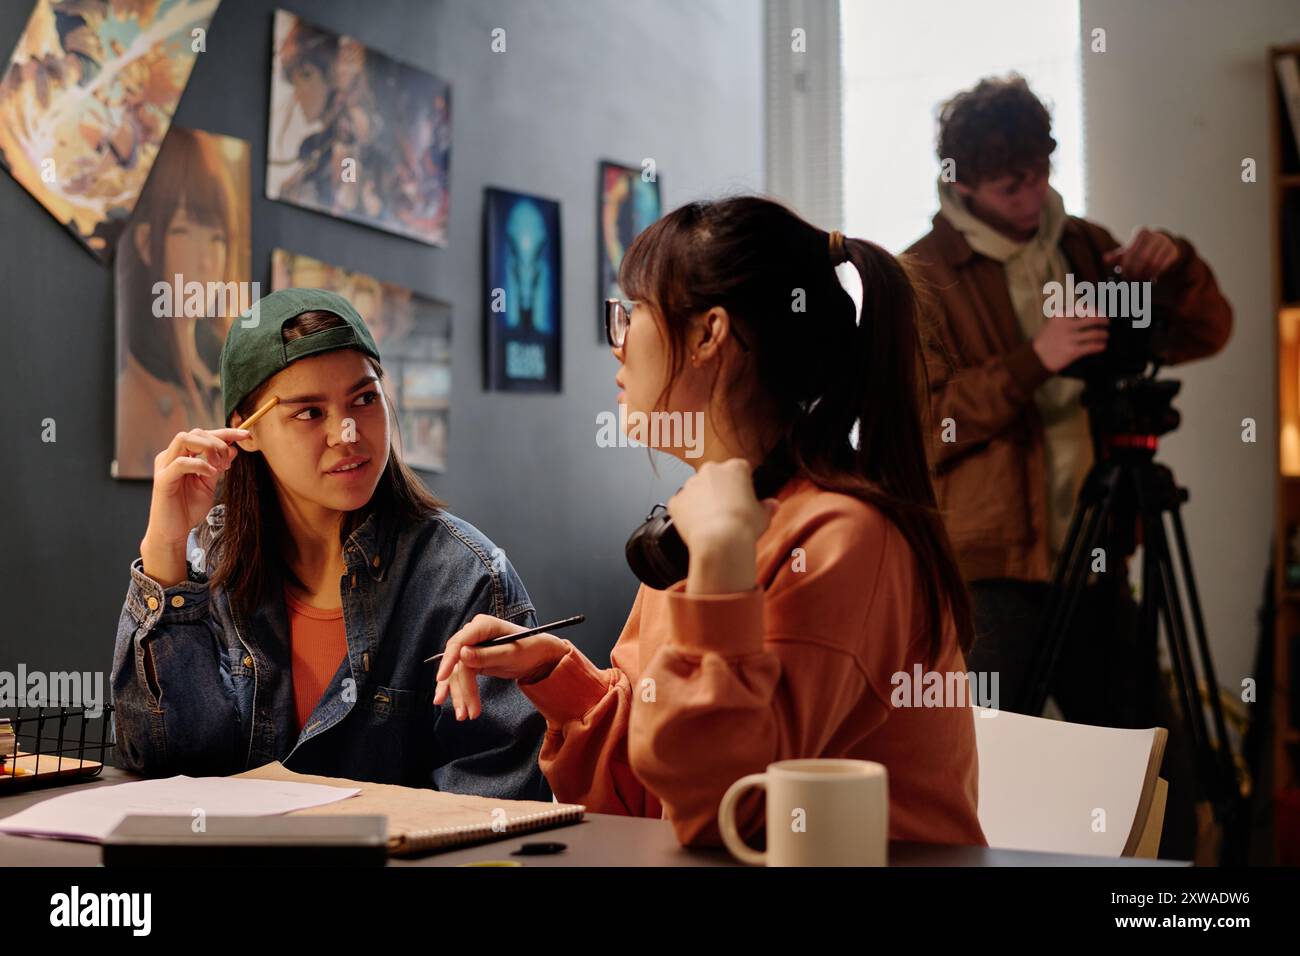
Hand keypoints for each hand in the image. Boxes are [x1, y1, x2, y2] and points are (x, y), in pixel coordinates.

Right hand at [140, 428, 247, 584]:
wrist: (172, 532)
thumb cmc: (188, 508)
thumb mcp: (209, 484)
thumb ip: (218, 466)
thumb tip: (233, 449)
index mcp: (181, 455)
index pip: (203, 435)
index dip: (226, 432)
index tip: (246, 435)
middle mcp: (170, 456)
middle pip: (195, 432)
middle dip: (218, 441)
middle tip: (229, 461)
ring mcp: (164, 466)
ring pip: (184, 439)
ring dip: (208, 448)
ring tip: (220, 466)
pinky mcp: (162, 480)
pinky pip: (180, 463)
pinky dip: (199, 464)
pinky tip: (211, 473)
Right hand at [432, 614, 568, 719]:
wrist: (539, 657)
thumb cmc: (530, 649)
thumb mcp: (510, 653)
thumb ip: (486, 655)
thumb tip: (462, 654)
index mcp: (482, 625)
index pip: (458, 642)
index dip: (448, 661)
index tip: (441, 678)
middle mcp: (473, 635)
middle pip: (457, 663)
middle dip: (460, 689)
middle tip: (464, 713)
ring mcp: (472, 648)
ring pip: (457, 673)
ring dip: (459, 695)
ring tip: (464, 716)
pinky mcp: (473, 661)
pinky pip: (461, 677)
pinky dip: (460, 692)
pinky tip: (459, 706)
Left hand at [667, 459, 779, 593]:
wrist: (720, 542)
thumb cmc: (743, 527)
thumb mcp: (763, 516)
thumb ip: (767, 507)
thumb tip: (772, 505)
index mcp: (735, 468)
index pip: (739, 470)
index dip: (742, 486)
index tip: (743, 499)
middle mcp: (711, 470)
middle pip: (715, 477)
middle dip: (719, 491)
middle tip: (727, 511)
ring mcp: (691, 484)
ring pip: (696, 490)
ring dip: (701, 501)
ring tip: (712, 522)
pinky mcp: (676, 501)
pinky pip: (681, 505)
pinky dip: (686, 514)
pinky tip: (697, 526)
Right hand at [1032, 307, 1108, 372]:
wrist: (1035, 357)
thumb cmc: (1045, 340)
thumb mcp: (1052, 322)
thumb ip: (1067, 316)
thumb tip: (1088, 313)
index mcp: (1061, 315)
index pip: (1084, 308)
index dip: (1096, 310)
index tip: (1101, 312)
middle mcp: (1066, 325)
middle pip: (1093, 319)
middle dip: (1103, 320)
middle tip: (1107, 323)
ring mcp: (1070, 338)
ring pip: (1095, 334)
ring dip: (1104, 334)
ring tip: (1105, 336)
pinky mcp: (1072, 351)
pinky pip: (1092, 347)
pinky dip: (1100, 346)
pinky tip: (1102, 346)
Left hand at [1102, 227, 1179, 280]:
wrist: (1164, 244)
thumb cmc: (1142, 248)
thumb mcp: (1129, 250)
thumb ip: (1117, 255)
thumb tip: (1105, 259)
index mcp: (1142, 233)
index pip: (1131, 251)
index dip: (1127, 265)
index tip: (1124, 274)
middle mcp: (1155, 235)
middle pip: (1143, 258)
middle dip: (1136, 271)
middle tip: (1131, 280)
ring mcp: (1166, 243)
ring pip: (1153, 263)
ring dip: (1145, 274)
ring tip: (1140, 280)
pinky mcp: (1174, 251)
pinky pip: (1163, 265)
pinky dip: (1156, 273)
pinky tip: (1151, 278)